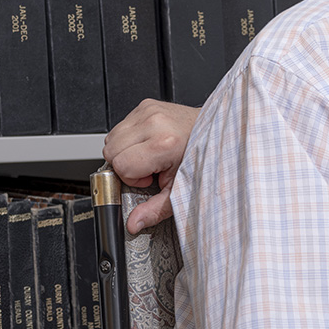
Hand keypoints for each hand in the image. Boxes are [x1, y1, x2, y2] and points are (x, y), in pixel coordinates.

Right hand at [100, 99, 201, 232]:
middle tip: (150, 167)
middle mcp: (155, 123)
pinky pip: (120, 126)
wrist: (217, 133)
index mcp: (164, 144)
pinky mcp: (147, 105)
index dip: (132, 177)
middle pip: (111, 150)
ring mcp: (150, 111)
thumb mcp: (180, 191)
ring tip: (150, 155)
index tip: (149, 178)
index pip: (121, 165)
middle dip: (125, 164)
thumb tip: (133, 223)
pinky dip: (130, 138)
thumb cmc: (202, 159)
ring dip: (125, 151)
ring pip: (112, 138)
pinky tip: (149, 144)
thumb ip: (154, 209)